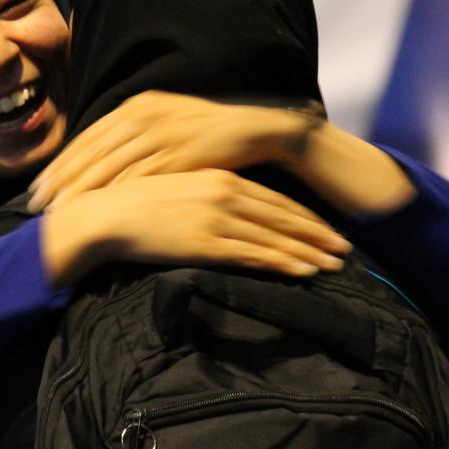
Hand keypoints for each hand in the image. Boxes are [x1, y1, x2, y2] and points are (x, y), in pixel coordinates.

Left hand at [29, 91, 309, 210]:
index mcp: (135, 106)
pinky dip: (116, 196)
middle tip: (35, 205)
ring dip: (81, 191)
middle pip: (90, 152)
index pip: (86, 138)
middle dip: (60, 180)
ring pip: (110, 166)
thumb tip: (98, 159)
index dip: (60, 164)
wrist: (252, 128)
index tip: (38, 187)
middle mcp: (143, 115)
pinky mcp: (180, 155)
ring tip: (58, 213)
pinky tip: (100, 212)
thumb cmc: (204, 131)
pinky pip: (140, 177)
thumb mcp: (163, 122)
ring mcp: (161, 134)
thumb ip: (131, 137)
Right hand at [39, 169, 351, 285]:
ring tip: (334, 263)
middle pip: (281, 215)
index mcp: (217, 177)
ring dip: (309, 251)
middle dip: (316, 233)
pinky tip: (304, 271)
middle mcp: (223, 193)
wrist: (104, 215)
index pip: (271, 197)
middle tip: (344, 247)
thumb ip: (204, 193)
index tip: (323, 227)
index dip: (302, 214)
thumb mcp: (176, 187)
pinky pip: (255, 255)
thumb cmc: (133, 203)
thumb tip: (226, 206)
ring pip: (274, 237)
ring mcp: (217, 218)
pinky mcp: (207, 243)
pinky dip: (283, 263)